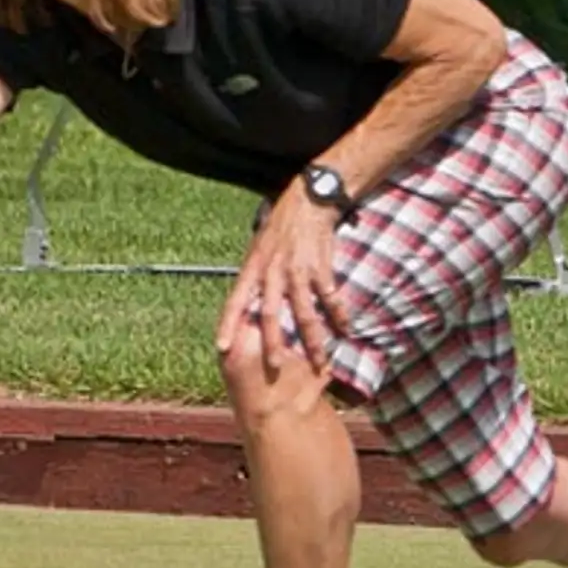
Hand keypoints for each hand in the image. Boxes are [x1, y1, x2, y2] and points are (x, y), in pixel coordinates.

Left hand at [214, 183, 347, 377]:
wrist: (308, 201)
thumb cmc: (280, 226)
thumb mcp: (258, 248)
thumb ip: (254, 276)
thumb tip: (246, 302)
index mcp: (254, 268)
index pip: (236, 301)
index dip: (228, 325)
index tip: (222, 348)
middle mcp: (273, 272)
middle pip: (271, 314)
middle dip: (273, 343)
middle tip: (273, 366)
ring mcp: (297, 271)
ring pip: (305, 313)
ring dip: (313, 341)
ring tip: (320, 362)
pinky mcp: (320, 267)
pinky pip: (330, 298)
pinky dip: (339, 316)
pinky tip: (345, 330)